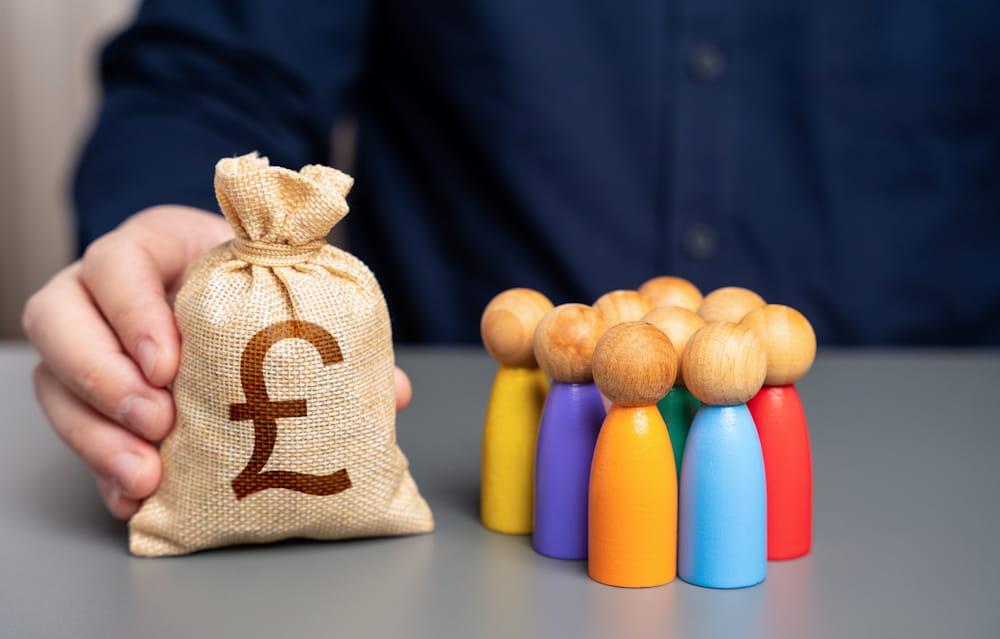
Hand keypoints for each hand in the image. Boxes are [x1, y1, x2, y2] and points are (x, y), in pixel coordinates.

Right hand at [23, 205, 413, 519]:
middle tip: (157, 420)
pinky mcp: (87, 398)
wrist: (215, 294)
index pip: (117, 262)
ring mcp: (85, 345)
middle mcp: (99, 293)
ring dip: (94, 434)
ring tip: (145, 474)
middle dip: (103, 376)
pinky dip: (100, 470)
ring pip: (53, 382)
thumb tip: (395, 391)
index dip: (133, 311)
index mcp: (150, 251)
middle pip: (58, 321)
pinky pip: (74, 433)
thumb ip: (325, 328)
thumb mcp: (280, 288)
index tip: (169, 362)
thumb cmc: (246, 285)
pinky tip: (135, 499)